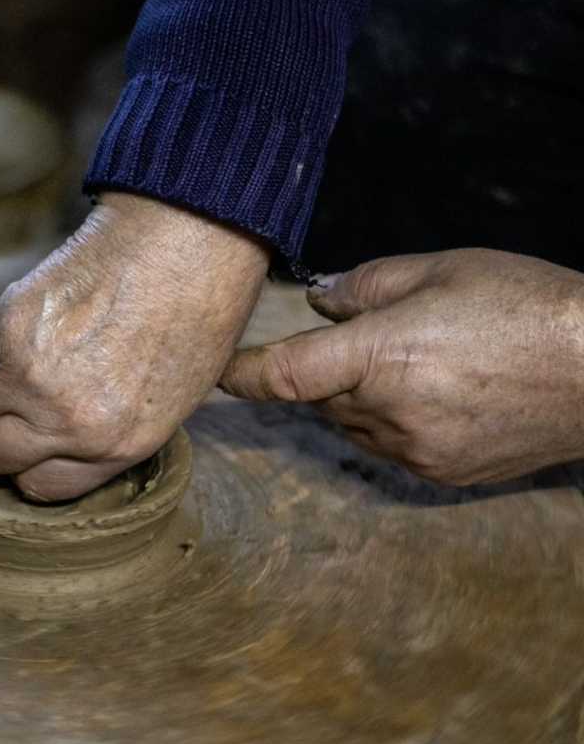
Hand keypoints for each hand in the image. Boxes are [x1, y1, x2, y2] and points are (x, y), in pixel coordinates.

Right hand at [0, 192, 269, 500]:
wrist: (187, 240)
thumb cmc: (195, 313)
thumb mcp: (173, 399)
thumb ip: (112, 432)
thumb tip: (64, 440)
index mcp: (118, 446)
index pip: (39, 487)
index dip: (32, 462)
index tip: (32, 440)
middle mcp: (70, 423)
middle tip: (19, 399)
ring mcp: (34, 376)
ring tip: (36, 349)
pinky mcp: (11, 326)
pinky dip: (4, 330)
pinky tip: (49, 310)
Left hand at [219, 249, 583, 484]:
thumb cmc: (524, 304)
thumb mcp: (440, 269)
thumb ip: (364, 286)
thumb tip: (319, 304)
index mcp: (382, 355)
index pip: (282, 375)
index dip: (241, 376)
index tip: (219, 375)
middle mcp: (389, 413)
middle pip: (318, 399)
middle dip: (323, 373)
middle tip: (368, 342)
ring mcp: (416, 451)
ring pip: (351, 427)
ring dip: (356, 399)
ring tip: (415, 365)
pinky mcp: (441, 474)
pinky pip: (389, 449)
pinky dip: (390, 424)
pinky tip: (436, 396)